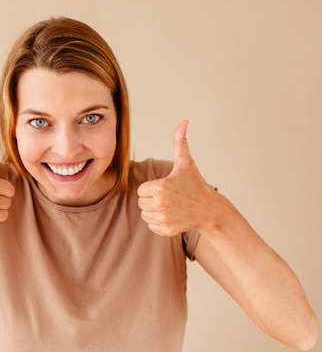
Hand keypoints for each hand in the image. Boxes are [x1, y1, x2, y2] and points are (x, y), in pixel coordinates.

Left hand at [137, 120, 215, 236]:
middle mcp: (160, 203)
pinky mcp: (166, 230)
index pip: (141, 190)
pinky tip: (173, 216)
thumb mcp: (186, 163)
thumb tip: (184, 121)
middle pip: (141, 203)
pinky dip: (159, 223)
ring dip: (154, 211)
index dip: (152, 189)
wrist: (210, 210)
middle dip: (152, 200)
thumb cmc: (195, 184)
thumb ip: (180, 142)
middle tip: (170, 198)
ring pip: (145, 215)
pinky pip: (151, 225)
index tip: (166, 188)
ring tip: (171, 207)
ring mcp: (163, 218)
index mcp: (160, 187)